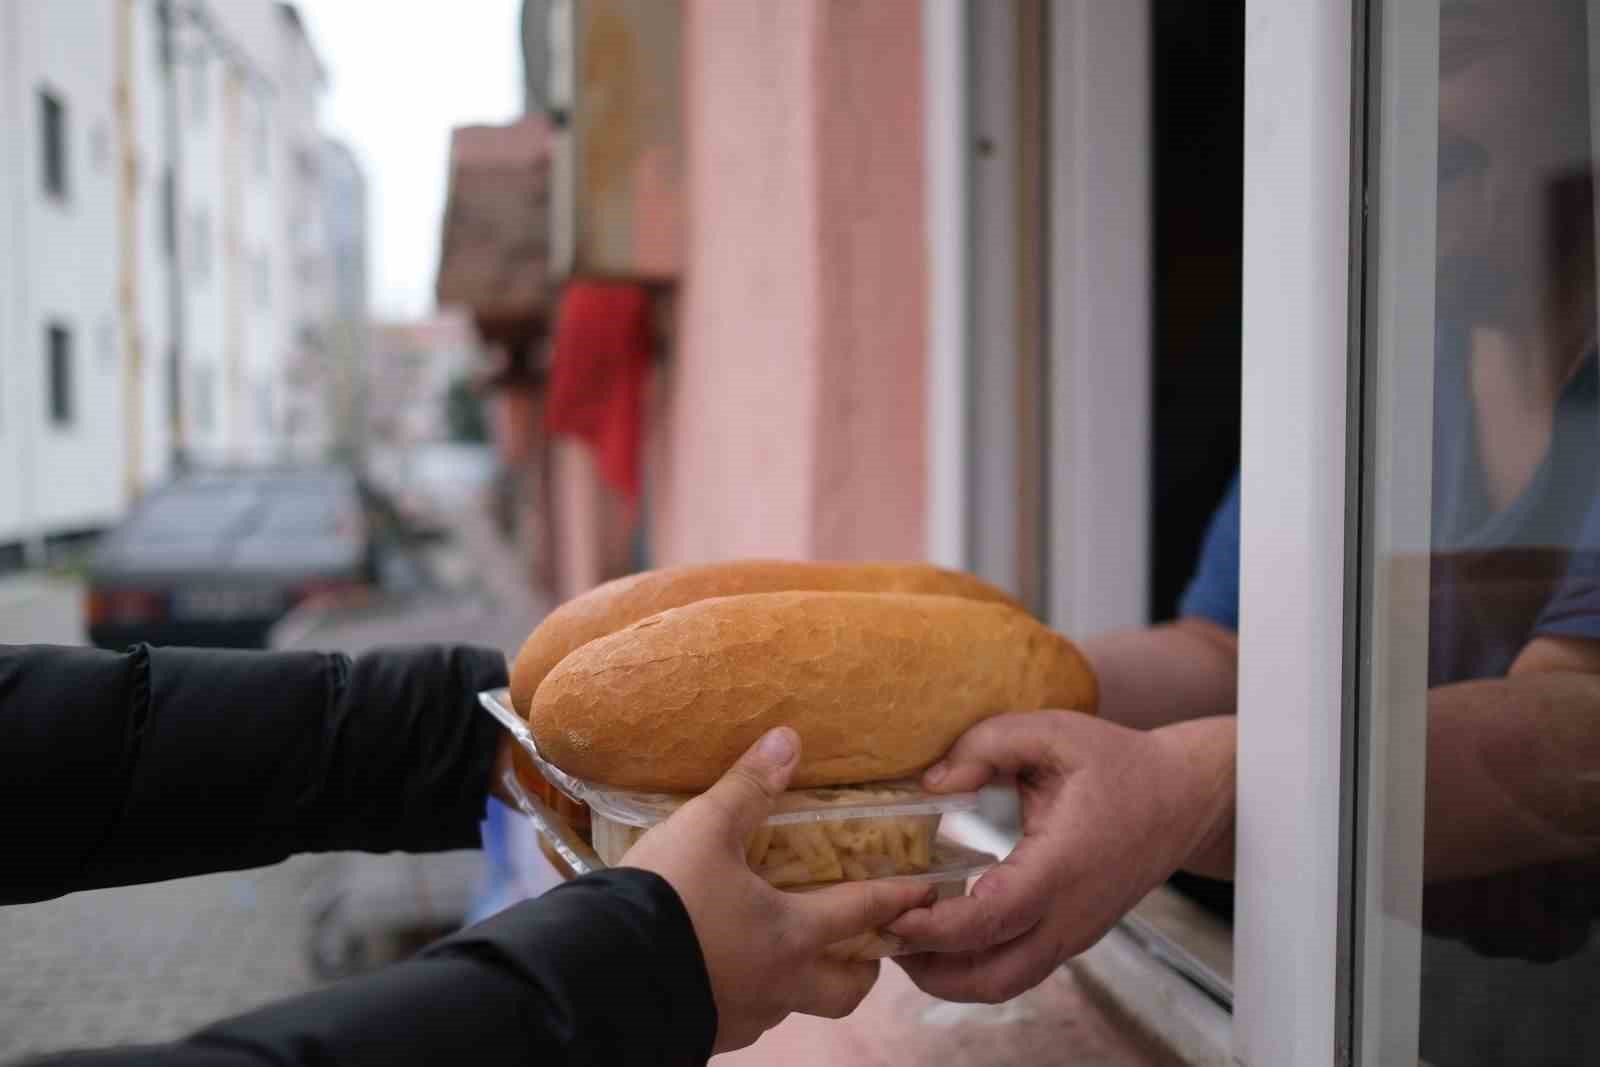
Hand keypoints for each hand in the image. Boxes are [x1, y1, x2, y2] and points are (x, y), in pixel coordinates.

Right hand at [623, 728, 938, 1052]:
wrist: (600, 975)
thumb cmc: (667, 900)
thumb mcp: (705, 829)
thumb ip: (748, 787)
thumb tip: (788, 739)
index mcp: (792, 934)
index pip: (862, 913)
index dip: (897, 898)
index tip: (927, 893)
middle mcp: (780, 985)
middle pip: (846, 990)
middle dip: (865, 968)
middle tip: (866, 943)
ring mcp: (744, 1016)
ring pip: (795, 1005)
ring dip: (804, 981)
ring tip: (788, 949)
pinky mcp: (708, 1032)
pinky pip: (748, 1016)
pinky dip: (753, 993)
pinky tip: (730, 968)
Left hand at [887, 711, 1235, 1002]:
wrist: (1184, 798)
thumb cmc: (1117, 763)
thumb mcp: (1052, 732)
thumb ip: (986, 745)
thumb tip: (931, 782)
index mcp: (1062, 865)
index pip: (991, 919)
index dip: (935, 926)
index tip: (893, 908)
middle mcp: (1068, 914)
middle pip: (990, 977)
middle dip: (927, 967)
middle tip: (883, 929)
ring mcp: (1073, 934)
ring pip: (1001, 984)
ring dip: (946, 975)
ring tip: (903, 937)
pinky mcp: (1071, 937)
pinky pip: (1015, 970)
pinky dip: (971, 966)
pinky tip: (941, 932)